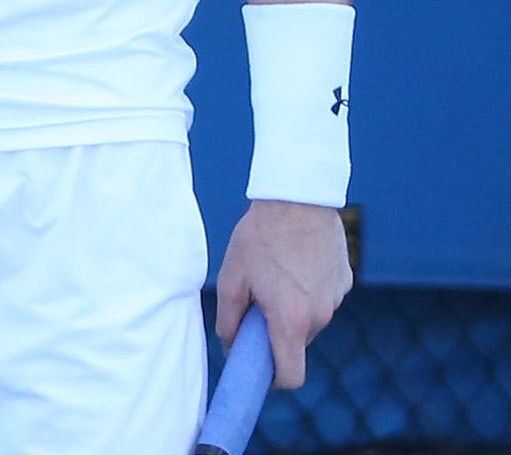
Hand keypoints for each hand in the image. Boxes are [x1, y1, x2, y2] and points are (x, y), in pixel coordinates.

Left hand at [215, 200, 350, 389]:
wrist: (297, 198)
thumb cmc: (259, 237)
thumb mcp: (231, 278)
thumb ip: (229, 319)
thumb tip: (231, 345)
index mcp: (291, 321)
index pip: (292, 376)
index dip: (274, 378)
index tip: (260, 366)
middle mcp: (321, 316)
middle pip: (297, 342)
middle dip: (277, 330)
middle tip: (257, 299)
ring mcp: (337, 299)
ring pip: (310, 317)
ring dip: (292, 306)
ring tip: (275, 271)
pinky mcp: (346, 281)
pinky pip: (323, 296)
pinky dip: (308, 288)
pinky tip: (295, 260)